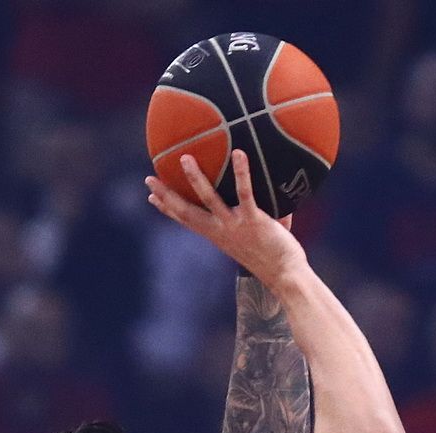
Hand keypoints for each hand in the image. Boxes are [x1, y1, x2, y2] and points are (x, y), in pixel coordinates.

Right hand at [146, 150, 308, 284]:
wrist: (286, 276)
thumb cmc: (275, 256)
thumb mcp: (255, 236)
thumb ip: (254, 216)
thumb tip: (268, 193)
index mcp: (217, 235)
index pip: (187, 220)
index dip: (167, 209)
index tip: (151, 197)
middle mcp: (221, 231)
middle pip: (186, 211)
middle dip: (166, 195)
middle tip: (149, 178)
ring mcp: (235, 225)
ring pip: (209, 199)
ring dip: (195, 179)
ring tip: (185, 158)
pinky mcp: (253, 221)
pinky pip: (245, 193)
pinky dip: (241, 173)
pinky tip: (239, 153)